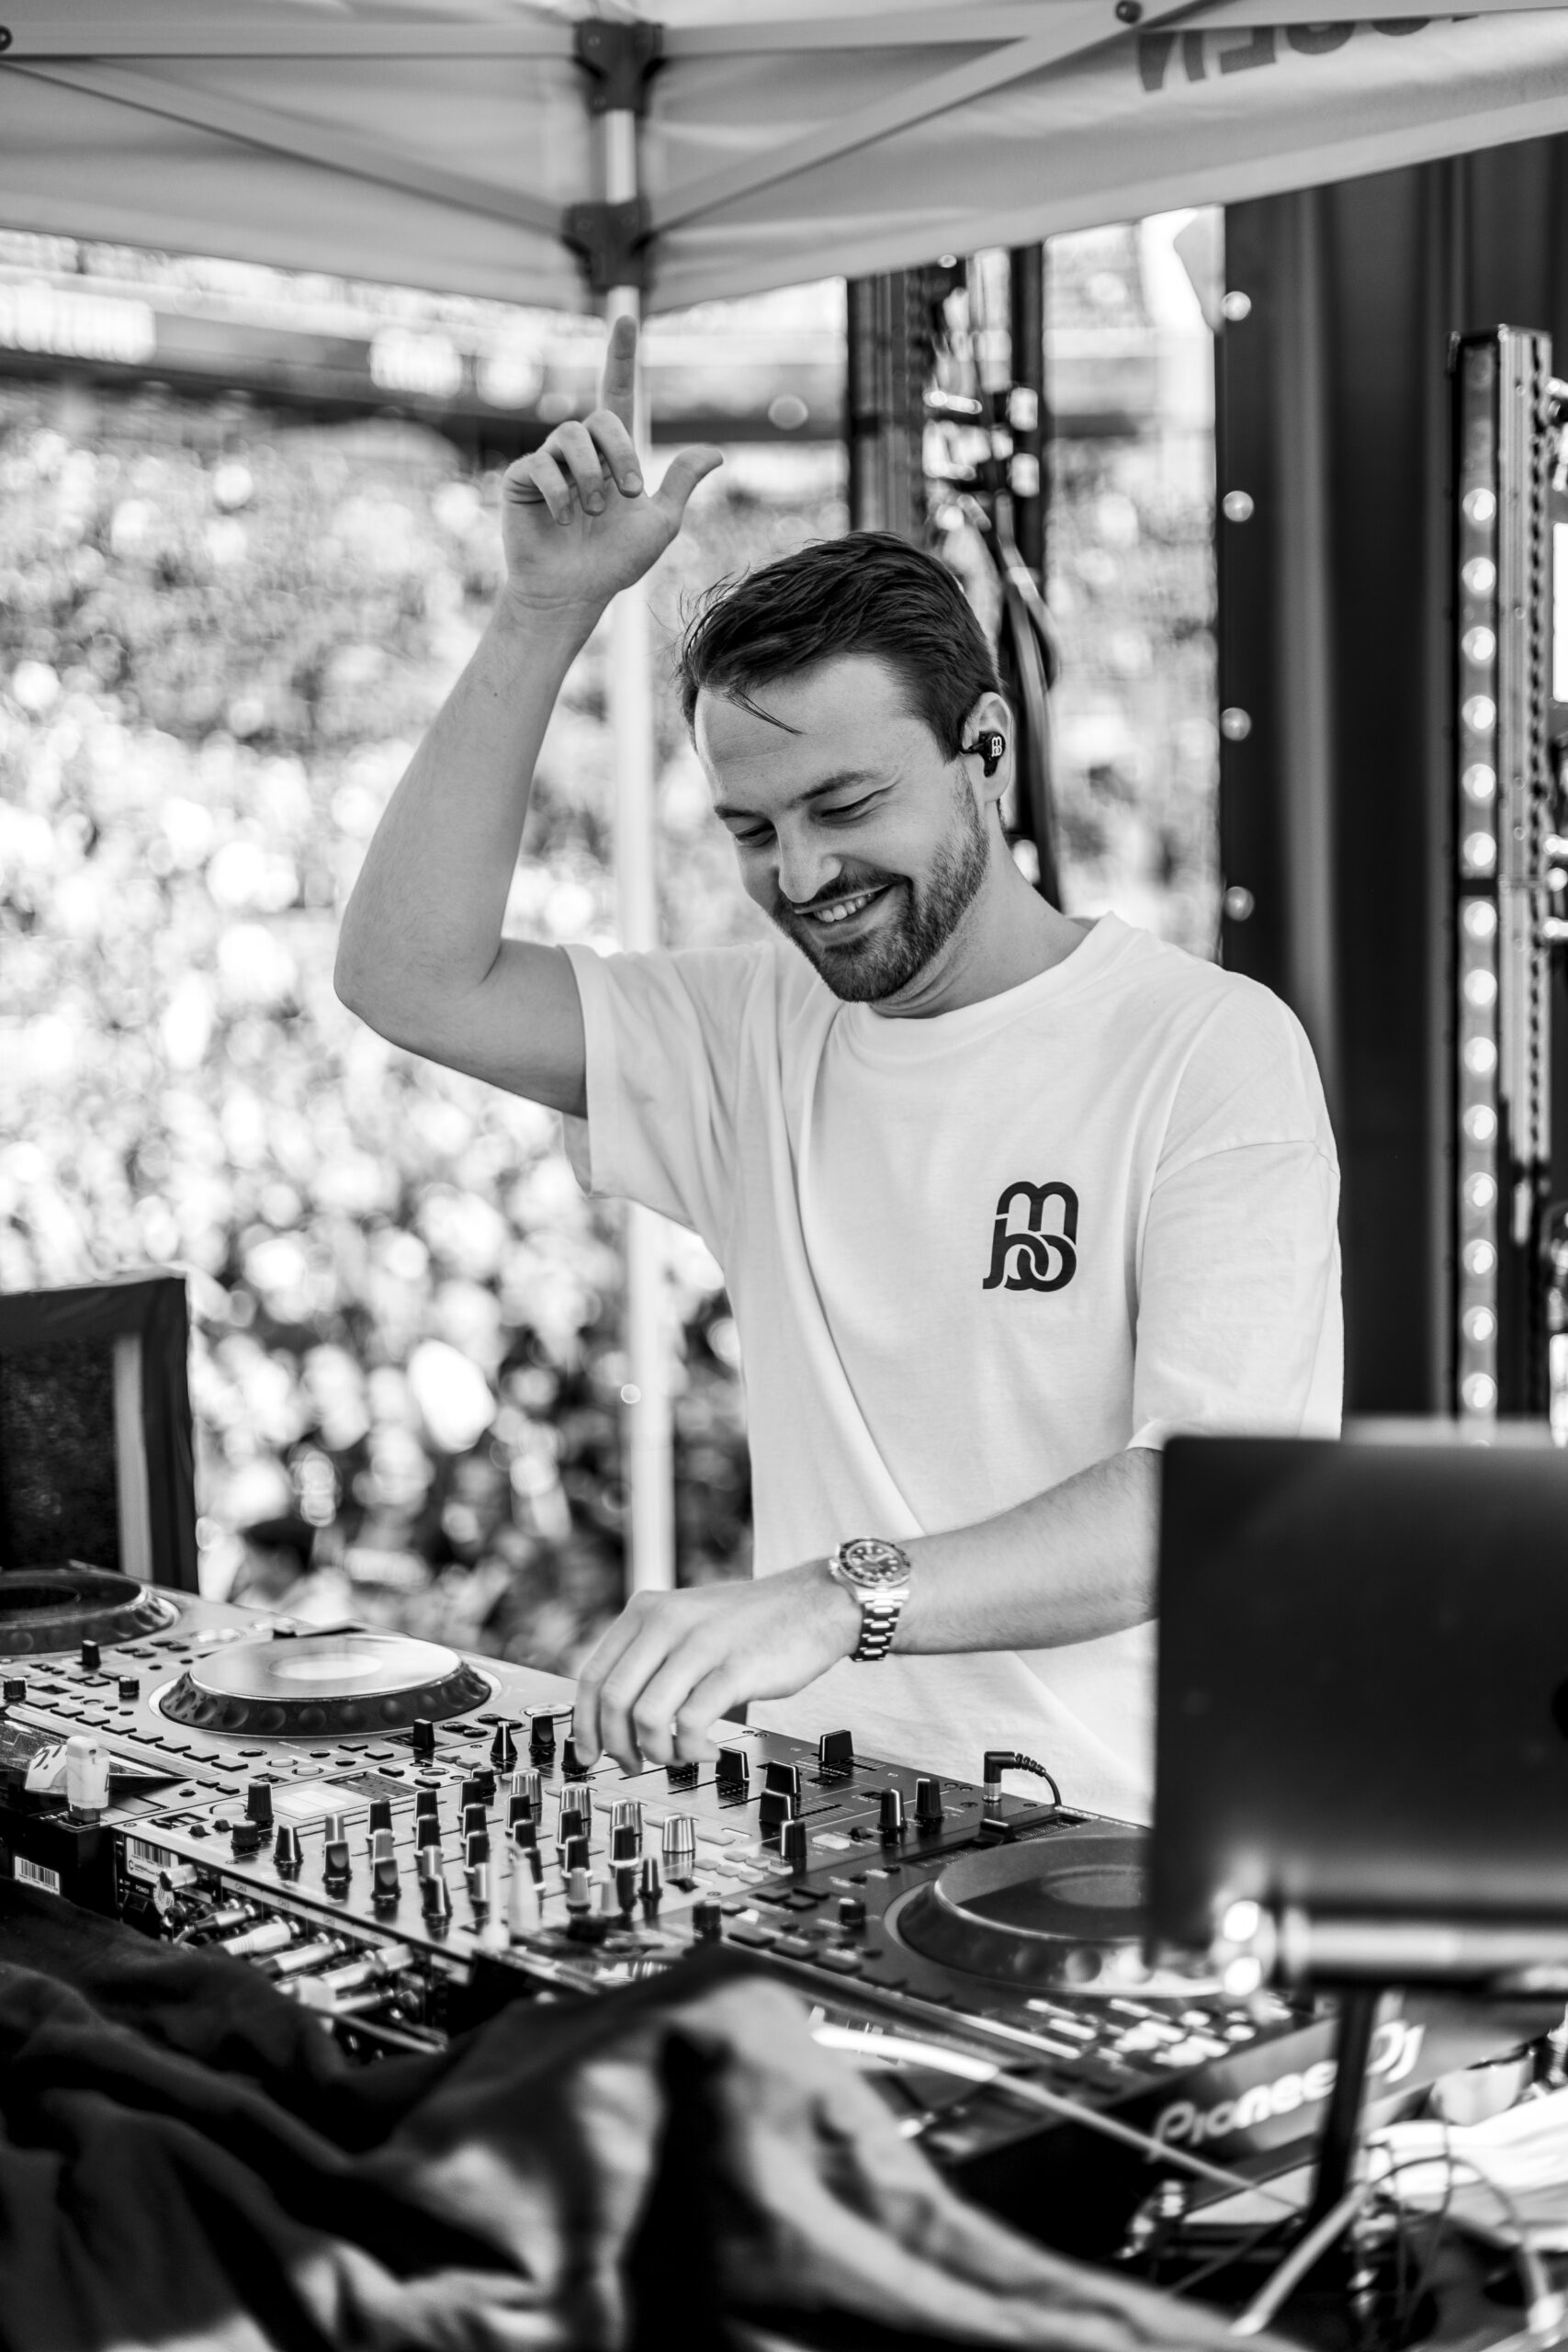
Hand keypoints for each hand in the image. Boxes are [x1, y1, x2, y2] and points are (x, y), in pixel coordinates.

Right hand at [500, 313, 721, 618]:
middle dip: (620, 454)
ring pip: (570, 436)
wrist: (572, 593)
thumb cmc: (614, 563)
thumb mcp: (659, 524)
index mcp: (612, 453)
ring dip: (590, 477)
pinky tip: (564, 518)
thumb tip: (718, 452)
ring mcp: (548, 462)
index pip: (619, 393)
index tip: (625, 317)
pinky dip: (560, 493)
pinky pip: (541, 465)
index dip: (621, 357)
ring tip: (592, 512)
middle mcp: (579, 450)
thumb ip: (679, 484)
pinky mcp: (522, 479)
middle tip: (627, 496)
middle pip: (601, 417)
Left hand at [572, 1561, 862, 1773]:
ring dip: (658, 1752)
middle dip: (617, 1746)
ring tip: (680, 1755)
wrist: (815, 1603)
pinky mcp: (733, 1668)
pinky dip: (693, 1750)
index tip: (587, 1754)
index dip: (584, 1725)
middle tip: (634, 1765)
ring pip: (647, 1716)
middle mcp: (667, 1621)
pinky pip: (691, 1724)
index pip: (593, 1675)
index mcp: (647, 1610)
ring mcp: (700, 1644)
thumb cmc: (753, 1623)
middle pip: (613, 1700)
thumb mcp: (687, 1622)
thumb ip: (650, 1655)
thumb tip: (615, 1717)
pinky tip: (709, 1750)